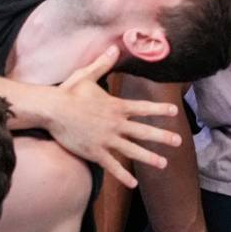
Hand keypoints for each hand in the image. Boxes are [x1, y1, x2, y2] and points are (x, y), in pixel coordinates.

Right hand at [42, 47, 182, 189]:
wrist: (51, 110)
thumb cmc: (68, 91)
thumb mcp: (87, 75)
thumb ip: (103, 63)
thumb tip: (114, 47)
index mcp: (116, 106)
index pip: (143, 109)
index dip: (160, 110)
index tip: (174, 112)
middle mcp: (115, 124)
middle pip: (143, 132)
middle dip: (162, 137)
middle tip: (178, 142)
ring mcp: (106, 139)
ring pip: (132, 151)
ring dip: (149, 158)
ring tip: (163, 164)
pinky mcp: (94, 152)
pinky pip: (112, 166)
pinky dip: (123, 176)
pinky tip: (133, 184)